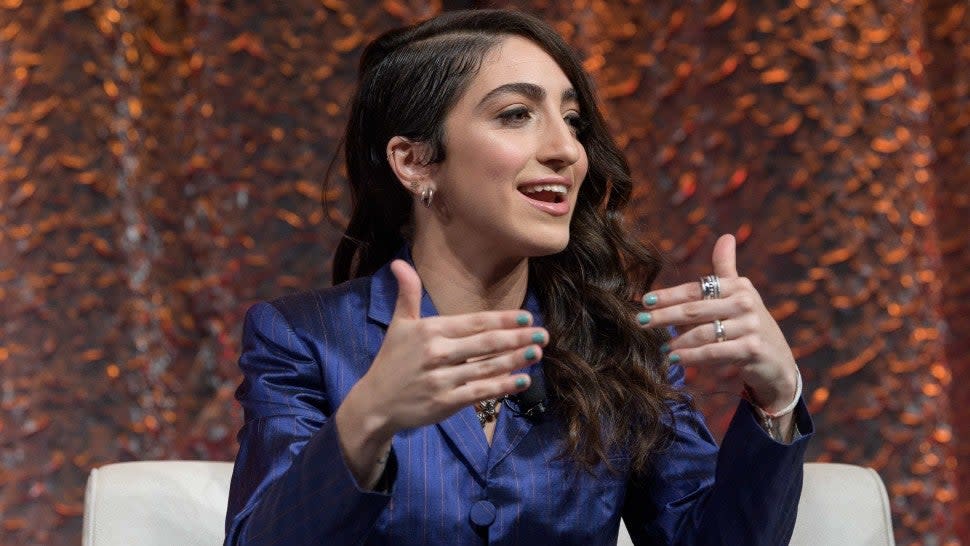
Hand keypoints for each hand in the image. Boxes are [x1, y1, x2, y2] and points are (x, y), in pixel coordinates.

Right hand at [336, 260, 543, 487]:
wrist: (375, 404)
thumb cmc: (391, 362)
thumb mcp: (398, 325)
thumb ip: (407, 294)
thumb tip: (399, 262)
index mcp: (430, 331)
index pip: (474, 322)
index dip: (503, 320)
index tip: (526, 318)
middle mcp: (437, 353)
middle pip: (486, 344)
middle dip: (517, 338)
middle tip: (543, 334)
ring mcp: (442, 379)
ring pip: (487, 367)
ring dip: (515, 360)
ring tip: (537, 352)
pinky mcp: (446, 403)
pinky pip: (480, 392)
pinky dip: (503, 386)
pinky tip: (522, 380)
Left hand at [638, 234, 798, 412]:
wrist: (777, 360)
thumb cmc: (749, 323)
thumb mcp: (740, 293)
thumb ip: (727, 268)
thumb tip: (725, 236)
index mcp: (737, 286)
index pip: (695, 289)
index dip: (668, 295)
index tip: (645, 301)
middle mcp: (745, 303)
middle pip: (694, 310)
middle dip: (664, 317)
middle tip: (640, 322)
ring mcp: (750, 326)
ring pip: (702, 333)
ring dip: (677, 341)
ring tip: (660, 347)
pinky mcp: (752, 349)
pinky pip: (714, 352)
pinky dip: (691, 357)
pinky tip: (674, 359)